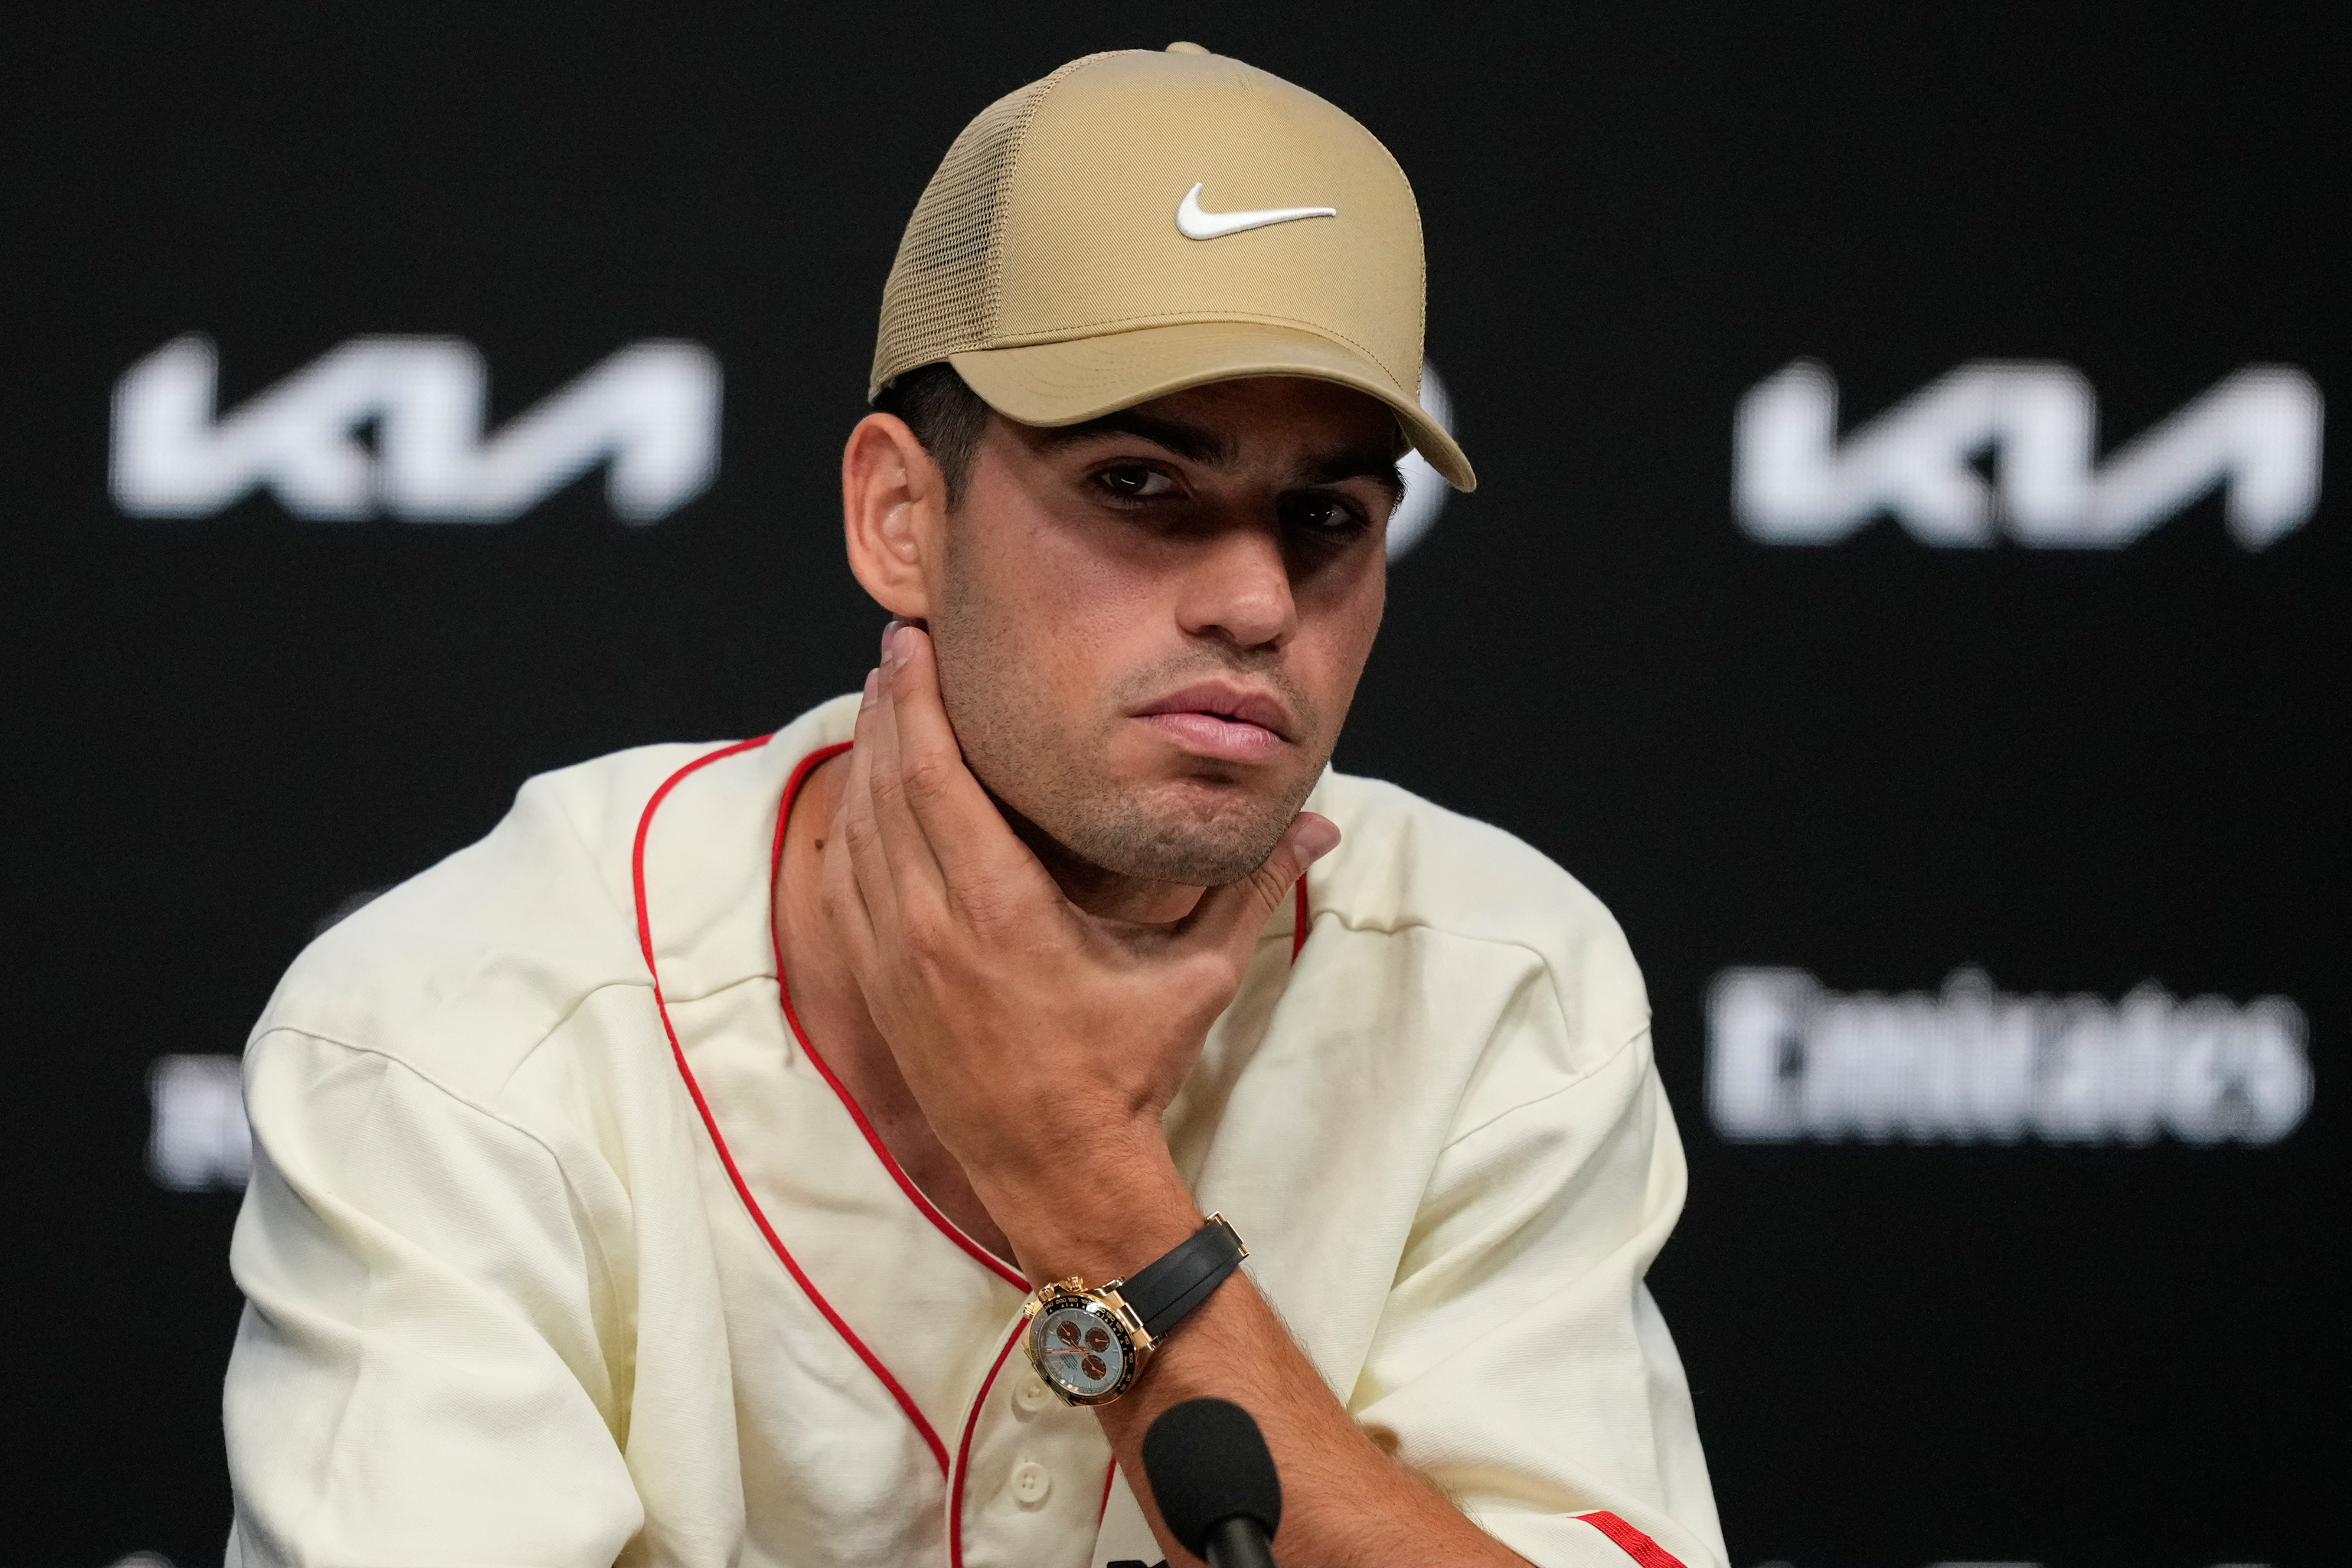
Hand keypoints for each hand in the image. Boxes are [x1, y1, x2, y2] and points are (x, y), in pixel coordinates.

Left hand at [822, 623, 1336, 1264]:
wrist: (1059, 1174)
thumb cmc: (1126, 1072)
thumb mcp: (1195, 978)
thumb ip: (1248, 890)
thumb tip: (1319, 826)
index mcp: (997, 910)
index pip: (936, 776)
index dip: (918, 700)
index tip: (914, 641)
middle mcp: (929, 926)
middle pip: (886, 786)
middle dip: (886, 707)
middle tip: (898, 646)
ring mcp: (893, 960)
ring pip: (857, 831)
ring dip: (865, 759)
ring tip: (882, 701)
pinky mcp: (878, 988)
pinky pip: (845, 884)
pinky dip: (851, 826)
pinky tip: (866, 793)